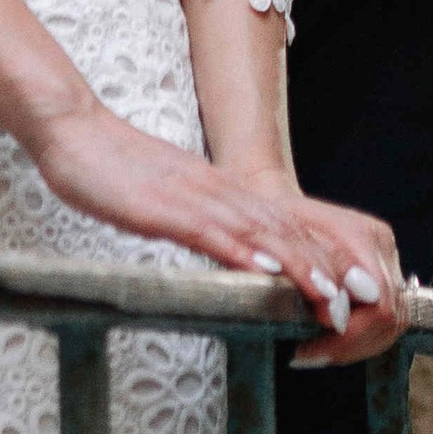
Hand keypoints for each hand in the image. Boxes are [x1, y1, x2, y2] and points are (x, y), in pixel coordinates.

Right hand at [24, 104, 403, 366]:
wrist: (72, 130)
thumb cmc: (113, 172)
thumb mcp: (167, 202)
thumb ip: (200, 222)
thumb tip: (229, 252)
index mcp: (219, 192)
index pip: (282, 225)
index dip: (320, 256)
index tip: (351, 289)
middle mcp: (215, 191)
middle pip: (282, 231)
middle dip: (324, 268)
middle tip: (360, 303)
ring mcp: (190, 197)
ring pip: (256, 233)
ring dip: (296, 266)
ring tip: (329, 298)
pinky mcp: (160, 208)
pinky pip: (208, 232)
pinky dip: (240, 253)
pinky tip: (262, 272)